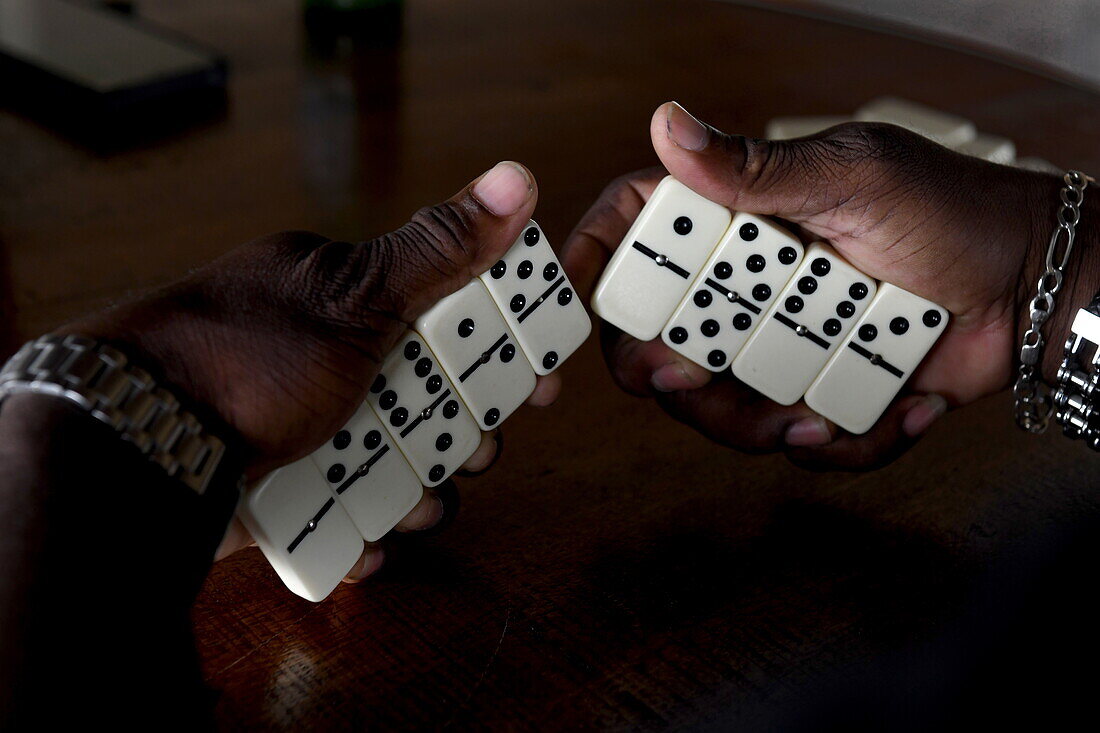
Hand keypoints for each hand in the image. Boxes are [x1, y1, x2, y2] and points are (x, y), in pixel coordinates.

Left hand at [59, 161, 559, 577]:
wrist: (132, 445)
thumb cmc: (246, 354)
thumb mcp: (355, 294)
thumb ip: (437, 249)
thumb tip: (517, 176)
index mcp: (336, 298)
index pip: (440, 315)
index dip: (495, 350)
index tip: (539, 386)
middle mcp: (317, 358)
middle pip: (418, 396)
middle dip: (460, 431)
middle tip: (480, 453)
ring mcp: (290, 424)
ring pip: (382, 460)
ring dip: (416, 492)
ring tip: (424, 509)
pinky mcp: (267, 487)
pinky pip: (332, 512)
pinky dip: (358, 531)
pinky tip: (371, 543)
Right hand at [562, 102, 1098, 469]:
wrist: (1035, 285)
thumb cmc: (949, 211)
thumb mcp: (852, 179)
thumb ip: (757, 170)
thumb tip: (665, 125)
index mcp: (737, 225)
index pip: (637, 240)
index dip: (592, 270)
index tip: (576, 302)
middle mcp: (745, 288)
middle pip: (658, 342)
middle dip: (664, 373)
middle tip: (687, 376)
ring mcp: (780, 346)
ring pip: (718, 409)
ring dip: (755, 425)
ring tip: (813, 417)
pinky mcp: (822, 395)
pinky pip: (802, 441)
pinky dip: (847, 440)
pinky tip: (902, 408)